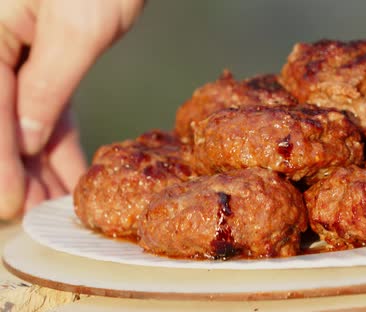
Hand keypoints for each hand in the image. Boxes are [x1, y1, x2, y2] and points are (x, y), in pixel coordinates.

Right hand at [0, 0, 143, 218]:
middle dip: (15, 169)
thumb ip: (47, 86)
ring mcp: (11, 49)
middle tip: (32, 212)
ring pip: (19, 115)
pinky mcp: (39, 55)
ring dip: (36, 159)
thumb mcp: (78, 30)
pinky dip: (56, 134)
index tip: (9, 205)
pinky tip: (68, 167)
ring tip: (53, 200)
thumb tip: (27, 139)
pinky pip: (43, 101)